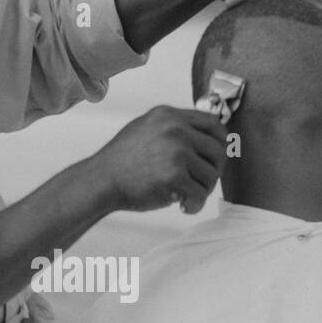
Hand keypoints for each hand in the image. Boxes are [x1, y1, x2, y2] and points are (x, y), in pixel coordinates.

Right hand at [94, 106, 228, 213]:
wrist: (101, 180)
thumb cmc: (122, 160)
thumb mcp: (147, 128)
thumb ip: (174, 128)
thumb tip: (205, 136)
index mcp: (169, 115)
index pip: (213, 124)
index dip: (221, 143)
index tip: (214, 159)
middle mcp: (175, 129)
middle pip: (218, 151)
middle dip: (213, 171)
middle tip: (200, 184)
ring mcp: (176, 152)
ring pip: (212, 175)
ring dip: (203, 190)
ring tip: (188, 196)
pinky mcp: (174, 176)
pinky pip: (200, 194)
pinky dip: (195, 205)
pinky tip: (183, 207)